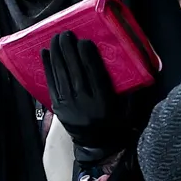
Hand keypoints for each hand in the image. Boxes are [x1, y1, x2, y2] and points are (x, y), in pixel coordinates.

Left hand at [42, 33, 134, 155]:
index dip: (88, 56)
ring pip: (61, 75)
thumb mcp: (127, 107)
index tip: (85, 41)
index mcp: (104, 103)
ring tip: (55, 38)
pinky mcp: (59, 109)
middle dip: (69, 50)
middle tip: (66, 33)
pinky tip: (45, 54)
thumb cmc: (116, 122)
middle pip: (75, 72)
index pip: (95, 74)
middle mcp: (85, 104)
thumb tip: (135, 62)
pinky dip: (48, 68)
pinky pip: (51, 84)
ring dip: (57, 54)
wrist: (99, 147)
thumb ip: (128, 87)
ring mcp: (70, 107)